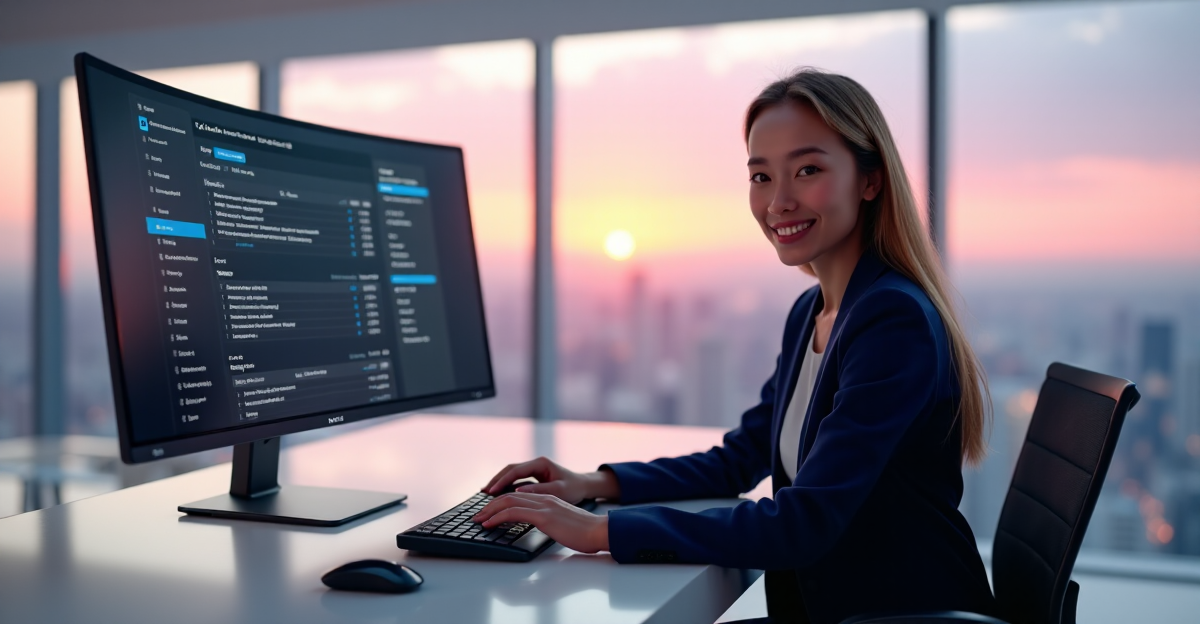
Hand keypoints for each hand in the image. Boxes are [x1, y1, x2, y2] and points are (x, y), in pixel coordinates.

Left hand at [472, 492, 608, 553]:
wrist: (599, 531)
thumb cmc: (585, 533)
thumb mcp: (561, 526)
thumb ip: (548, 523)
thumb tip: (536, 530)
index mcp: (548, 499)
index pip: (518, 496)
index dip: (500, 503)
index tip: (488, 513)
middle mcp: (544, 499)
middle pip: (509, 496)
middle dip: (489, 505)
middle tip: (477, 516)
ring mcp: (544, 505)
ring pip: (508, 501)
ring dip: (489, 510)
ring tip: (478, 520)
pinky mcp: (544, 516)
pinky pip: (514, 512)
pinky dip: (497, 517)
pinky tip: (489, 524)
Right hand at [482, 456, 619, 503]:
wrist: (584, 486)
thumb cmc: (574, 488)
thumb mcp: (558, 491)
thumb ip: (539, 490)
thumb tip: (519, 492)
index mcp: (541, 464)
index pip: (516, 471)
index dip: (502, 481)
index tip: (492, 491)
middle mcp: (535, 464)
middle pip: (509, 470)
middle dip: (496, 480)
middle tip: (484, 493)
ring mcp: (534, 469)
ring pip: (511, 474)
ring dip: (499, 482)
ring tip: (486, 493)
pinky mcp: (534, 476)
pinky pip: (515, 479)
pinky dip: (506, 485)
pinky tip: (498, 493)